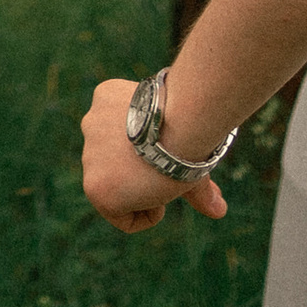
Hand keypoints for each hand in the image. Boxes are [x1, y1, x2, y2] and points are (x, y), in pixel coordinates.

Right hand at [80, 77, 228, 234]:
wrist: (180, 121)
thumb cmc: (182, 162)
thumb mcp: (188, 185)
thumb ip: (199, 198)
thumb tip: (220, 210)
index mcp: (98, 193)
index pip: (119, 211)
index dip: (146, 208)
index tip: (164, 195)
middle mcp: (87, 160)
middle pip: (114, 173)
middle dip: (137, 172)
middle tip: (165, 161)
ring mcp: (92, 124)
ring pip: (112, 137)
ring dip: (131, 139)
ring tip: (158, 133)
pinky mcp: (102, 94)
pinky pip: (115, 105)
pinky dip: (131, 109)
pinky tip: (151, 110)